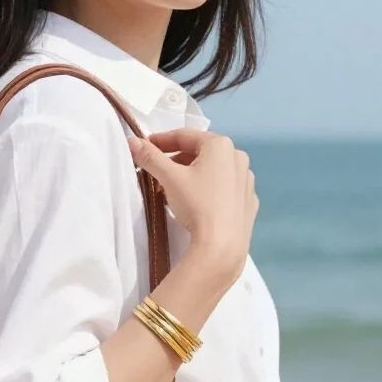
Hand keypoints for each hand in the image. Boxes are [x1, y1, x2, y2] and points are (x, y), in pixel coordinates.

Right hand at [128, 127, 257, 284]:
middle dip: (177, 159)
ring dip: (193, 173)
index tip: (145, 146)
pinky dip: (210, 189)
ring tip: (176, 188)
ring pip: (214, 170)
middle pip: (200, 152)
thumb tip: (132, 142)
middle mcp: (238, 157)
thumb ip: (150, 157)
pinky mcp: (249, 201)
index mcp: (220, 145)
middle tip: (158, 170)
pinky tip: (199, 202)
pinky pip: (225, 188)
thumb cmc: (197, 205)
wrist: (222, 246)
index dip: (161, 140)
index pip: (184, 136)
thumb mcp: (169, 178)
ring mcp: (247, 180)